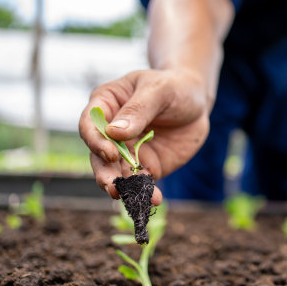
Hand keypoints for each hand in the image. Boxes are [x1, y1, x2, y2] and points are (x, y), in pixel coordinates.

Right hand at [79, 69, 209, 204]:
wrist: (197, 102)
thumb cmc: (174, 86)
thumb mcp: (159, 90)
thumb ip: (138, 109)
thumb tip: (114, 133)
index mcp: (106, 104)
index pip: (89, 124)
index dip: (95, 141)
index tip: (110, 153)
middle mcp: (110, 131)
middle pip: (98, 155)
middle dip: (104, 173)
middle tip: (113, 187)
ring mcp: (127, 151)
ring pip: (117, 173)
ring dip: (123, 188)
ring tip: (134, 199)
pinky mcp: (145, 165)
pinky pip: (141, 182)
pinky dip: (146, 192)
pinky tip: (154, 198)